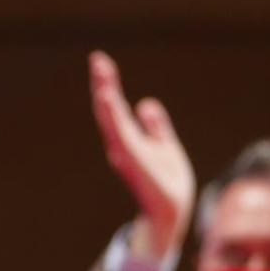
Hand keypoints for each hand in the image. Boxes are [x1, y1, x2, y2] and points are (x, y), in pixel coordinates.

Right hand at [89, 51, 195, 253]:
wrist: (172, 211)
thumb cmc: (167, 183)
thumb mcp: (164, 145)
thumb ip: (156, 126)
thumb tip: (146, 103)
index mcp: (129, 139)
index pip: (116, 106)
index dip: (108, 83)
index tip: (100, 61)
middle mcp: (122, 144)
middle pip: (108, 109)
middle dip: (102, 84)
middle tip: (96, 59)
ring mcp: (125, 152)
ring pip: (111, 120)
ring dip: (105, 96)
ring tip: (101, 74)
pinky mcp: (133, 160)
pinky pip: (121, 134)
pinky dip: (114, 117)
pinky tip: (110, 99)